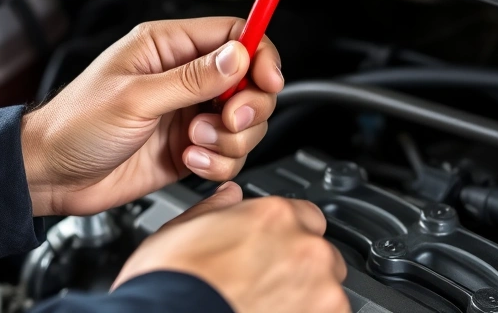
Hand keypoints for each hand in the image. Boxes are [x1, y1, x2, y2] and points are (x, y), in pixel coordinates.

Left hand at [21, 17, 282, 215]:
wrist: (51, 176)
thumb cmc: (74, 125)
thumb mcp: (134, 98)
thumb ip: (191, 79)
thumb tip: (237, 56)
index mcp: (166, 47)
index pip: (233, 34)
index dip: (259, 55)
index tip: (268, 80)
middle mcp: (183, 78)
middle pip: (249, 81)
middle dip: (248, 106)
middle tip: (227, 120)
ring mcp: (188, 115)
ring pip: (244, 122)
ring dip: (229, 139)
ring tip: (193, 143)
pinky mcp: (190, 148)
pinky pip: (228, 154)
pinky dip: (217, 162)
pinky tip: (188, 161)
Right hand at [113, 183, 348, 312]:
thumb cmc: (170, 283)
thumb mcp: (181, 229)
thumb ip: (217, 209)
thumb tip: (229, 195)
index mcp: (274, 216)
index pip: (305, 215)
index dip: (286, 234)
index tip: (272, 250)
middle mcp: (306, 248)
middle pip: (320, 254)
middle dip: (299, 267)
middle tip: (264, 284)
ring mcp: (322, 291)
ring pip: (328, 291)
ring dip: (305, 297)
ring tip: (265, 306)